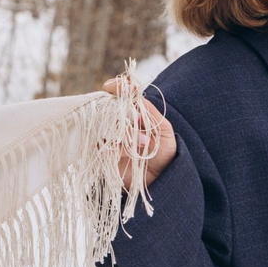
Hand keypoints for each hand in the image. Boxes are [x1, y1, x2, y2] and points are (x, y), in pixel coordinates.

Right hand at [104, 75, 175, 189]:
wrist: (161, 180)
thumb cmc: (165, 153)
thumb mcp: (164, 130)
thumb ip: (151, 112)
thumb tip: (134, 97)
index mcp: (134, 114)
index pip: (121, 95)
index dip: (117, 88)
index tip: (115, 87)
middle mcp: (119, 123)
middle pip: (111, 109)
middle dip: (126, 116)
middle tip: (141, 123)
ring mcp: (110, 139)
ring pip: (106, 127)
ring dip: (127, 134)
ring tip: (146, 143)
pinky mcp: (104, 155)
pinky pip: (102, 146)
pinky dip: (118, 148)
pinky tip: (132, 154)